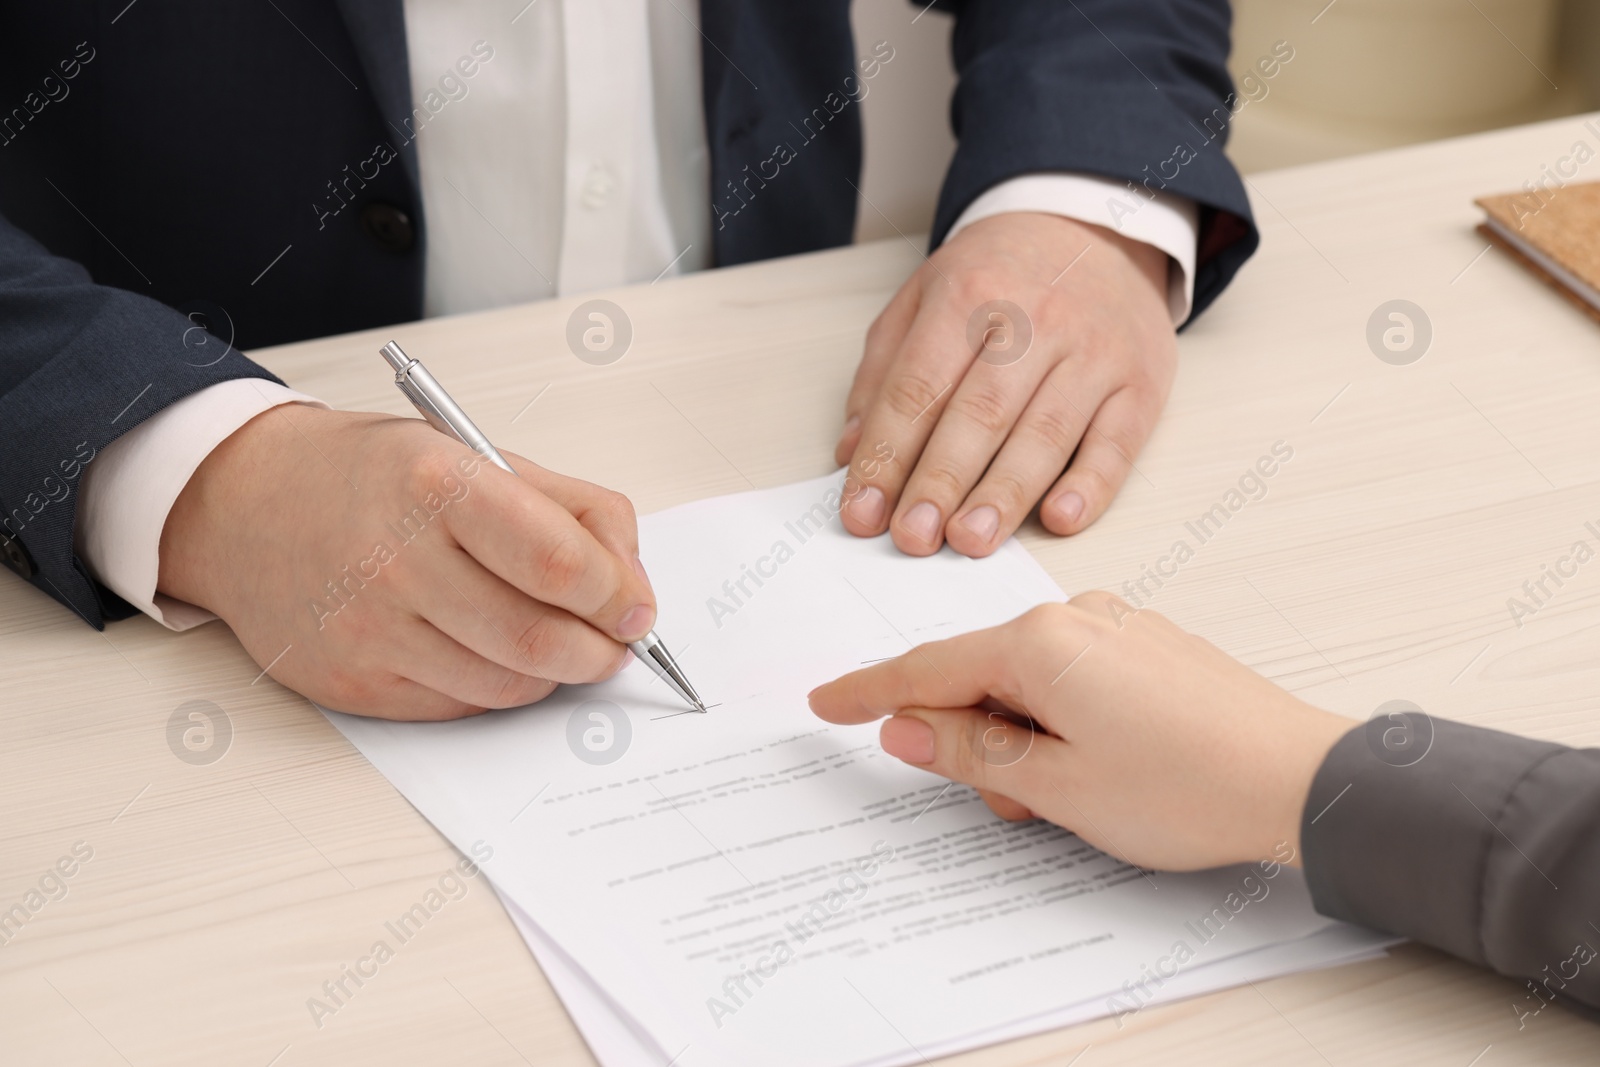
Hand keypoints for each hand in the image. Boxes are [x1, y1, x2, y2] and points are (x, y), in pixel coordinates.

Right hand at [158, 405, 656, 718]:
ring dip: (555, 674)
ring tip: (560, 644)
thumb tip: (632, 584)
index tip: (636, 607)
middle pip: (539, 639)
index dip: (617, 597)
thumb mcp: (478, 455)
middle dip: (600, 651)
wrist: (246, 504)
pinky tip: (492, 651)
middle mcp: (396, 559)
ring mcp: (368, 629)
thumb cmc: (372, 476)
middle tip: (614, 642)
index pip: (559, 564)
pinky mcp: (352, 683)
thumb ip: (574, 509)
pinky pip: (461, 706)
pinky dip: (498, 687)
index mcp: (437, 484)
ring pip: (507, 684)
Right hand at [808, 596, 1354, 870]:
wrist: (1300, 781)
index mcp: (1040, 641)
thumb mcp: (1054, 784)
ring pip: (1032, 681)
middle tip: (1008, 801)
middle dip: (975, 736)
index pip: (927, 667)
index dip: (872, 693)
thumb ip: (968, 749)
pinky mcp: (1151, 646)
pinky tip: (1103, 766)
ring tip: (1072, 796)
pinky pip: (1077, 677)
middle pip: (982, 674)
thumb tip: (907, 727)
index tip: (827, 702)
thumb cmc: (1187, 786)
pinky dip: (1064, 720)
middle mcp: (1077, 615)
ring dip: (1026, 736)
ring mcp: (1119, 626)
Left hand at [835, 213, 1176, 555]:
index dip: (888, 455)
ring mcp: (1094, 352)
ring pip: (1046, 434)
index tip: (863, 511)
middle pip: (981, 414)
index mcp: (969, 293)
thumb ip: (883, 371)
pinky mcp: (1141, 383)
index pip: (919, 388)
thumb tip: (853, 453)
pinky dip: (1091, 486)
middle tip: (912, 536)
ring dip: (1005, 495)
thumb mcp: (925, 295)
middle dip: (941, 482)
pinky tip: (1059, 519)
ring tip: (969, 540)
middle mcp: (1036, 320)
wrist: (1097, 229)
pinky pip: (1117, 442)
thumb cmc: (1001, 274)